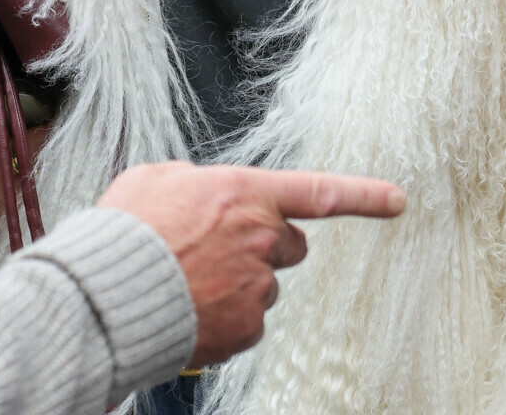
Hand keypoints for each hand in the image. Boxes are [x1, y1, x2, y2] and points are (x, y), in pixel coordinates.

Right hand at [97, 162, 404, 365]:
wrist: (107, 293)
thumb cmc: (126, 230)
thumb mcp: (157, 178)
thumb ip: (192, 179)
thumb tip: (195, 189)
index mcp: (246, 191)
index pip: (320, 190)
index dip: (364, 195)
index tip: (398, 199)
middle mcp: (262, 236)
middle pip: (290, 245)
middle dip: (265, 246)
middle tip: (221, 250)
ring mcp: (257, 286)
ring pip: (264, 286)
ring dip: (238, 284)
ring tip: (189, 282)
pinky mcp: (246, 328)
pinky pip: (248, 323)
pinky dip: (225, 320)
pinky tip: (190, 309)